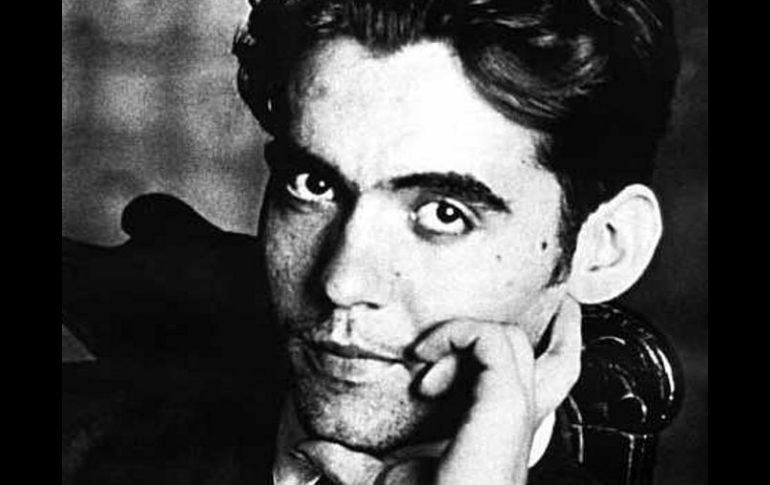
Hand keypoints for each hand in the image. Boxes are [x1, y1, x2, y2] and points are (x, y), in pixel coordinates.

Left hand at [293, 299, 582, 484]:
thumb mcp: (381, 480)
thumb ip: (349, 463)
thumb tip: (307, 453)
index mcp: (498, 435)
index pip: (533, 388)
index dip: (512, 363)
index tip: (448, 356)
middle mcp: (516, 422)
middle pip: (560, 363)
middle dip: (558, 327)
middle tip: (557, 302)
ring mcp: (514, 412)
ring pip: (515, 341)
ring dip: (469, 331)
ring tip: (425, 350)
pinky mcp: (505, 405)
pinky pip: (491, 341)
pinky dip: (456, 337)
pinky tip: (422, 366)